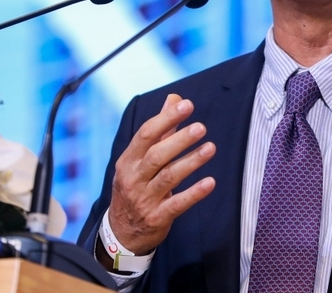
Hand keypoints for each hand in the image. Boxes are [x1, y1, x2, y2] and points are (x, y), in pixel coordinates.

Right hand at [107, 94, 215, 254]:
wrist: (121, 231)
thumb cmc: (135, 186)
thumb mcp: (139, 159)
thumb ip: (160, 129)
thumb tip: (174, 99)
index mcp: (128, 160)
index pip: (146, 135)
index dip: (166, 118)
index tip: (186, 105)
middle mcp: (134, 178)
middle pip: (157, 155)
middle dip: (179, 140)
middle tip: (201, 127)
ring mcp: (144, 199)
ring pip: (168, 177)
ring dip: (190, 162)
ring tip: (210, 148)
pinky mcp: (157, 217)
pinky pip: (177, 204)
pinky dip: (194, 193)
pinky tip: (210, 182)